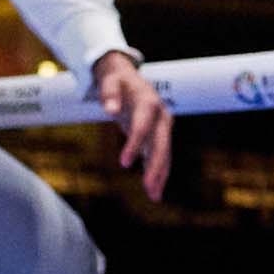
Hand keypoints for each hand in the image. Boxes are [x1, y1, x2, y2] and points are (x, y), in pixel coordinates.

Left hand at [91, 52, 173, 199]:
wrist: (128, 76)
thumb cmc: (116, 80)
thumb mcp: (109, 81)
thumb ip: (109, 93)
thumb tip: (110, 110)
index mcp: (149, 102)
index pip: (143, 127)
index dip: (134, 145)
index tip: (123, 163)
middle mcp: (161, 116)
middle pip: (161, 144)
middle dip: (156, 167)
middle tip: (149, 188)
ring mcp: (162, 126)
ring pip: (164, 153)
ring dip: (160, 175)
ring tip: (154, 196)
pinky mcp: (158, 135)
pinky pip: (160, 155)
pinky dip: (157, 171)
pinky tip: (154, 190)